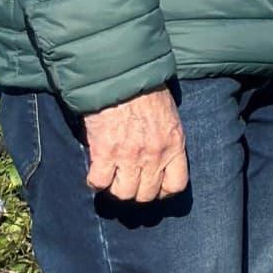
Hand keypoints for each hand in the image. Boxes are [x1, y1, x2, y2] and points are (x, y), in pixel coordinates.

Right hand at [82, 87, 187, 204]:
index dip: (163, 191)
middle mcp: (154, 155)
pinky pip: (98, 182)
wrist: (121, 78)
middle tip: (129, 182)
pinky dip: (96, 182)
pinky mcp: (104, 152)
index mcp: (174, 145)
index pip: (176, 185)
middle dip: (137, 192)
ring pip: (123, 193)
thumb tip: (161, 158)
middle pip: (146, 194)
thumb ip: (167, 140)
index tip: (154, 187)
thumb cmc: (147, 93)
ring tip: (113, 178)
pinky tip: (97, 173)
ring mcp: (129, 156)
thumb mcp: (170, 117)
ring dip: (116, 189)